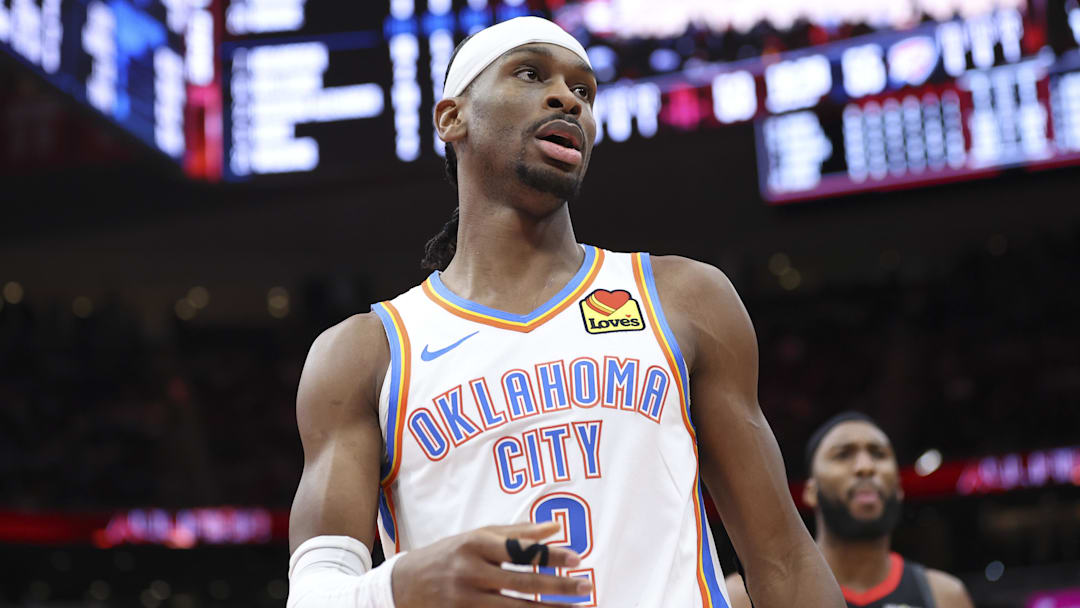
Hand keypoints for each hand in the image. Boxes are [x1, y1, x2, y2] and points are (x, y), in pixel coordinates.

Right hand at [391, 521, 591, 606]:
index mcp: (474, 544)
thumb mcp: (476, 537)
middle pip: (523, 583)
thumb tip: (555, 528)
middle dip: (559, 587)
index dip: (550, 555)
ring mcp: (465, 600)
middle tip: (585, 588)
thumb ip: (516, 532)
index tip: (577, 558)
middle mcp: (470, 572)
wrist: (401, 585)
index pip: (520, 550)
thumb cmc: (447, 555)